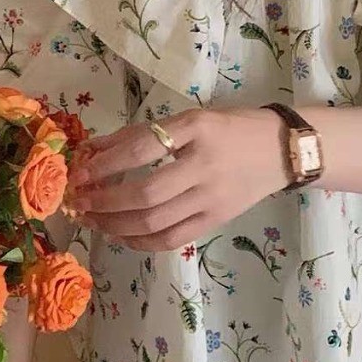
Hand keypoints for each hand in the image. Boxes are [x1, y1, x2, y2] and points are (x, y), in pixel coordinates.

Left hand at [68, 108, 291, 251]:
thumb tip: (92, 150)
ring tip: (93, 219)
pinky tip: (122, 235)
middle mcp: (204, 165)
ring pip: (155, 222)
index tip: (79, 172)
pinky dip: (141, 242)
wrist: (282, 149)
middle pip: (145, 194)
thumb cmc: (231, 128)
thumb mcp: (190, 119)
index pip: (141, 150)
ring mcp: (212, 197)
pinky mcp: (216, 220)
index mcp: (196, 129)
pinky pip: (172, 239)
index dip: (104, 164)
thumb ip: (142, 134)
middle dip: (104, 201)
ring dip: (115, 224)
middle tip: (80, 201)